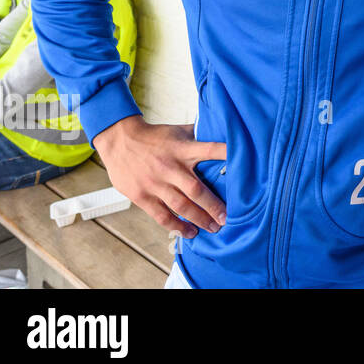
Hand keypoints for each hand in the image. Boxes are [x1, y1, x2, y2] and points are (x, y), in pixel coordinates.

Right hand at [94, 115, 225, 238]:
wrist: (119, 140)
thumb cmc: (154, 136)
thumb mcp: (178, 131)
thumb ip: (199, 135)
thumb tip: (224, 131)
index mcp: (183, 149)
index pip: (209, 150)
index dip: (225, 154)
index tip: (243, 164)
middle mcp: (171, 167)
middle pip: (196, 190)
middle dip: (214, 206)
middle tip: (228, 218)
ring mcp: (155, 183)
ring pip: (181, 206)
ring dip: (199, 220)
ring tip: (213, 228)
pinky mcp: (141, 196)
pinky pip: (161, 215)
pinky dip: (176, 226)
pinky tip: (189, 233)